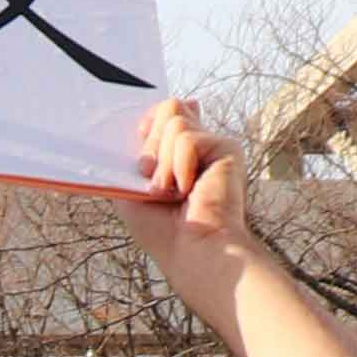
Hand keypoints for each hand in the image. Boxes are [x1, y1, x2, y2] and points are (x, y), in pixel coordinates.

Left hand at [127, 98, 251, 285]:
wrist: (190, 249)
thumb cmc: (161, 229)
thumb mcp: (130, 187)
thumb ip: (135, 153)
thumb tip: (145, 119)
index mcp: (176, 150)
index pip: (161, 112)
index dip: (147, 127)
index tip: (142, 161)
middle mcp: (196, 143)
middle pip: (168, 107)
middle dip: (151, 145)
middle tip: (153, 180)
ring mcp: (211, 144)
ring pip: (175, 120)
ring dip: (164, 162)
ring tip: (172, 190)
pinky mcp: (227, 147)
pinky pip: (188, 138)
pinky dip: (179, 166)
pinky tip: (189, 188)